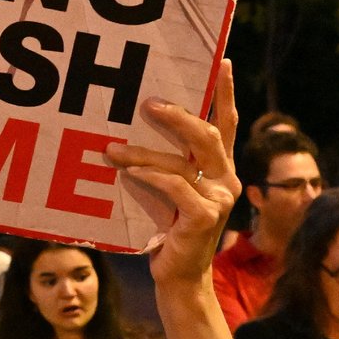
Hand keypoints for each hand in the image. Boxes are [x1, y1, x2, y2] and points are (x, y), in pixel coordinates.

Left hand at [106, 60, 241, 286]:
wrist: (177, 277)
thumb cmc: (166, 229)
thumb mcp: (167, 191)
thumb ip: (165, 162)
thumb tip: (130, 127)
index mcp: (220, 168)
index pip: (226, 122)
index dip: (225, 92)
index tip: (222, 61)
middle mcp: (226, 179)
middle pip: (206, 134)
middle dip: (177, 114)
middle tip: (146, 102)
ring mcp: (219, 199)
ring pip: (183, 161)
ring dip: (143, 151)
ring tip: (112, 148)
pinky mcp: (206, 217)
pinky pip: (174, 186)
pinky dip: (149, 177)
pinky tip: (128, 172)